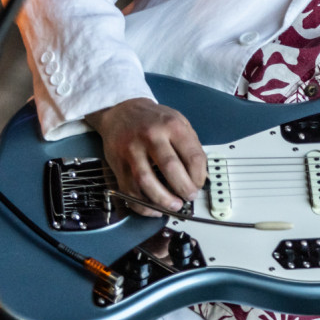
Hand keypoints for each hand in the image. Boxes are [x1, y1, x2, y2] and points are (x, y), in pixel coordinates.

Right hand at [84, 98, 205, 215]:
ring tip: (173, 206)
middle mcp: (151, 136)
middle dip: (183, 189)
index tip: (199, 184)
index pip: (192, 156)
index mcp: (172, 126)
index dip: (200, 176)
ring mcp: (132, 150)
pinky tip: (153, 208)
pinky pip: (130, 190)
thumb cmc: (153, 120)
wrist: (121, 111)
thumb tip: (200, 176)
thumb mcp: (178, 121)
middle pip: (170, 168)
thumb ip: (190, 145)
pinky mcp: (118, 164)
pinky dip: (142, 204)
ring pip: (147, 181)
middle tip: (189, 197)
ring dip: (162, 200)